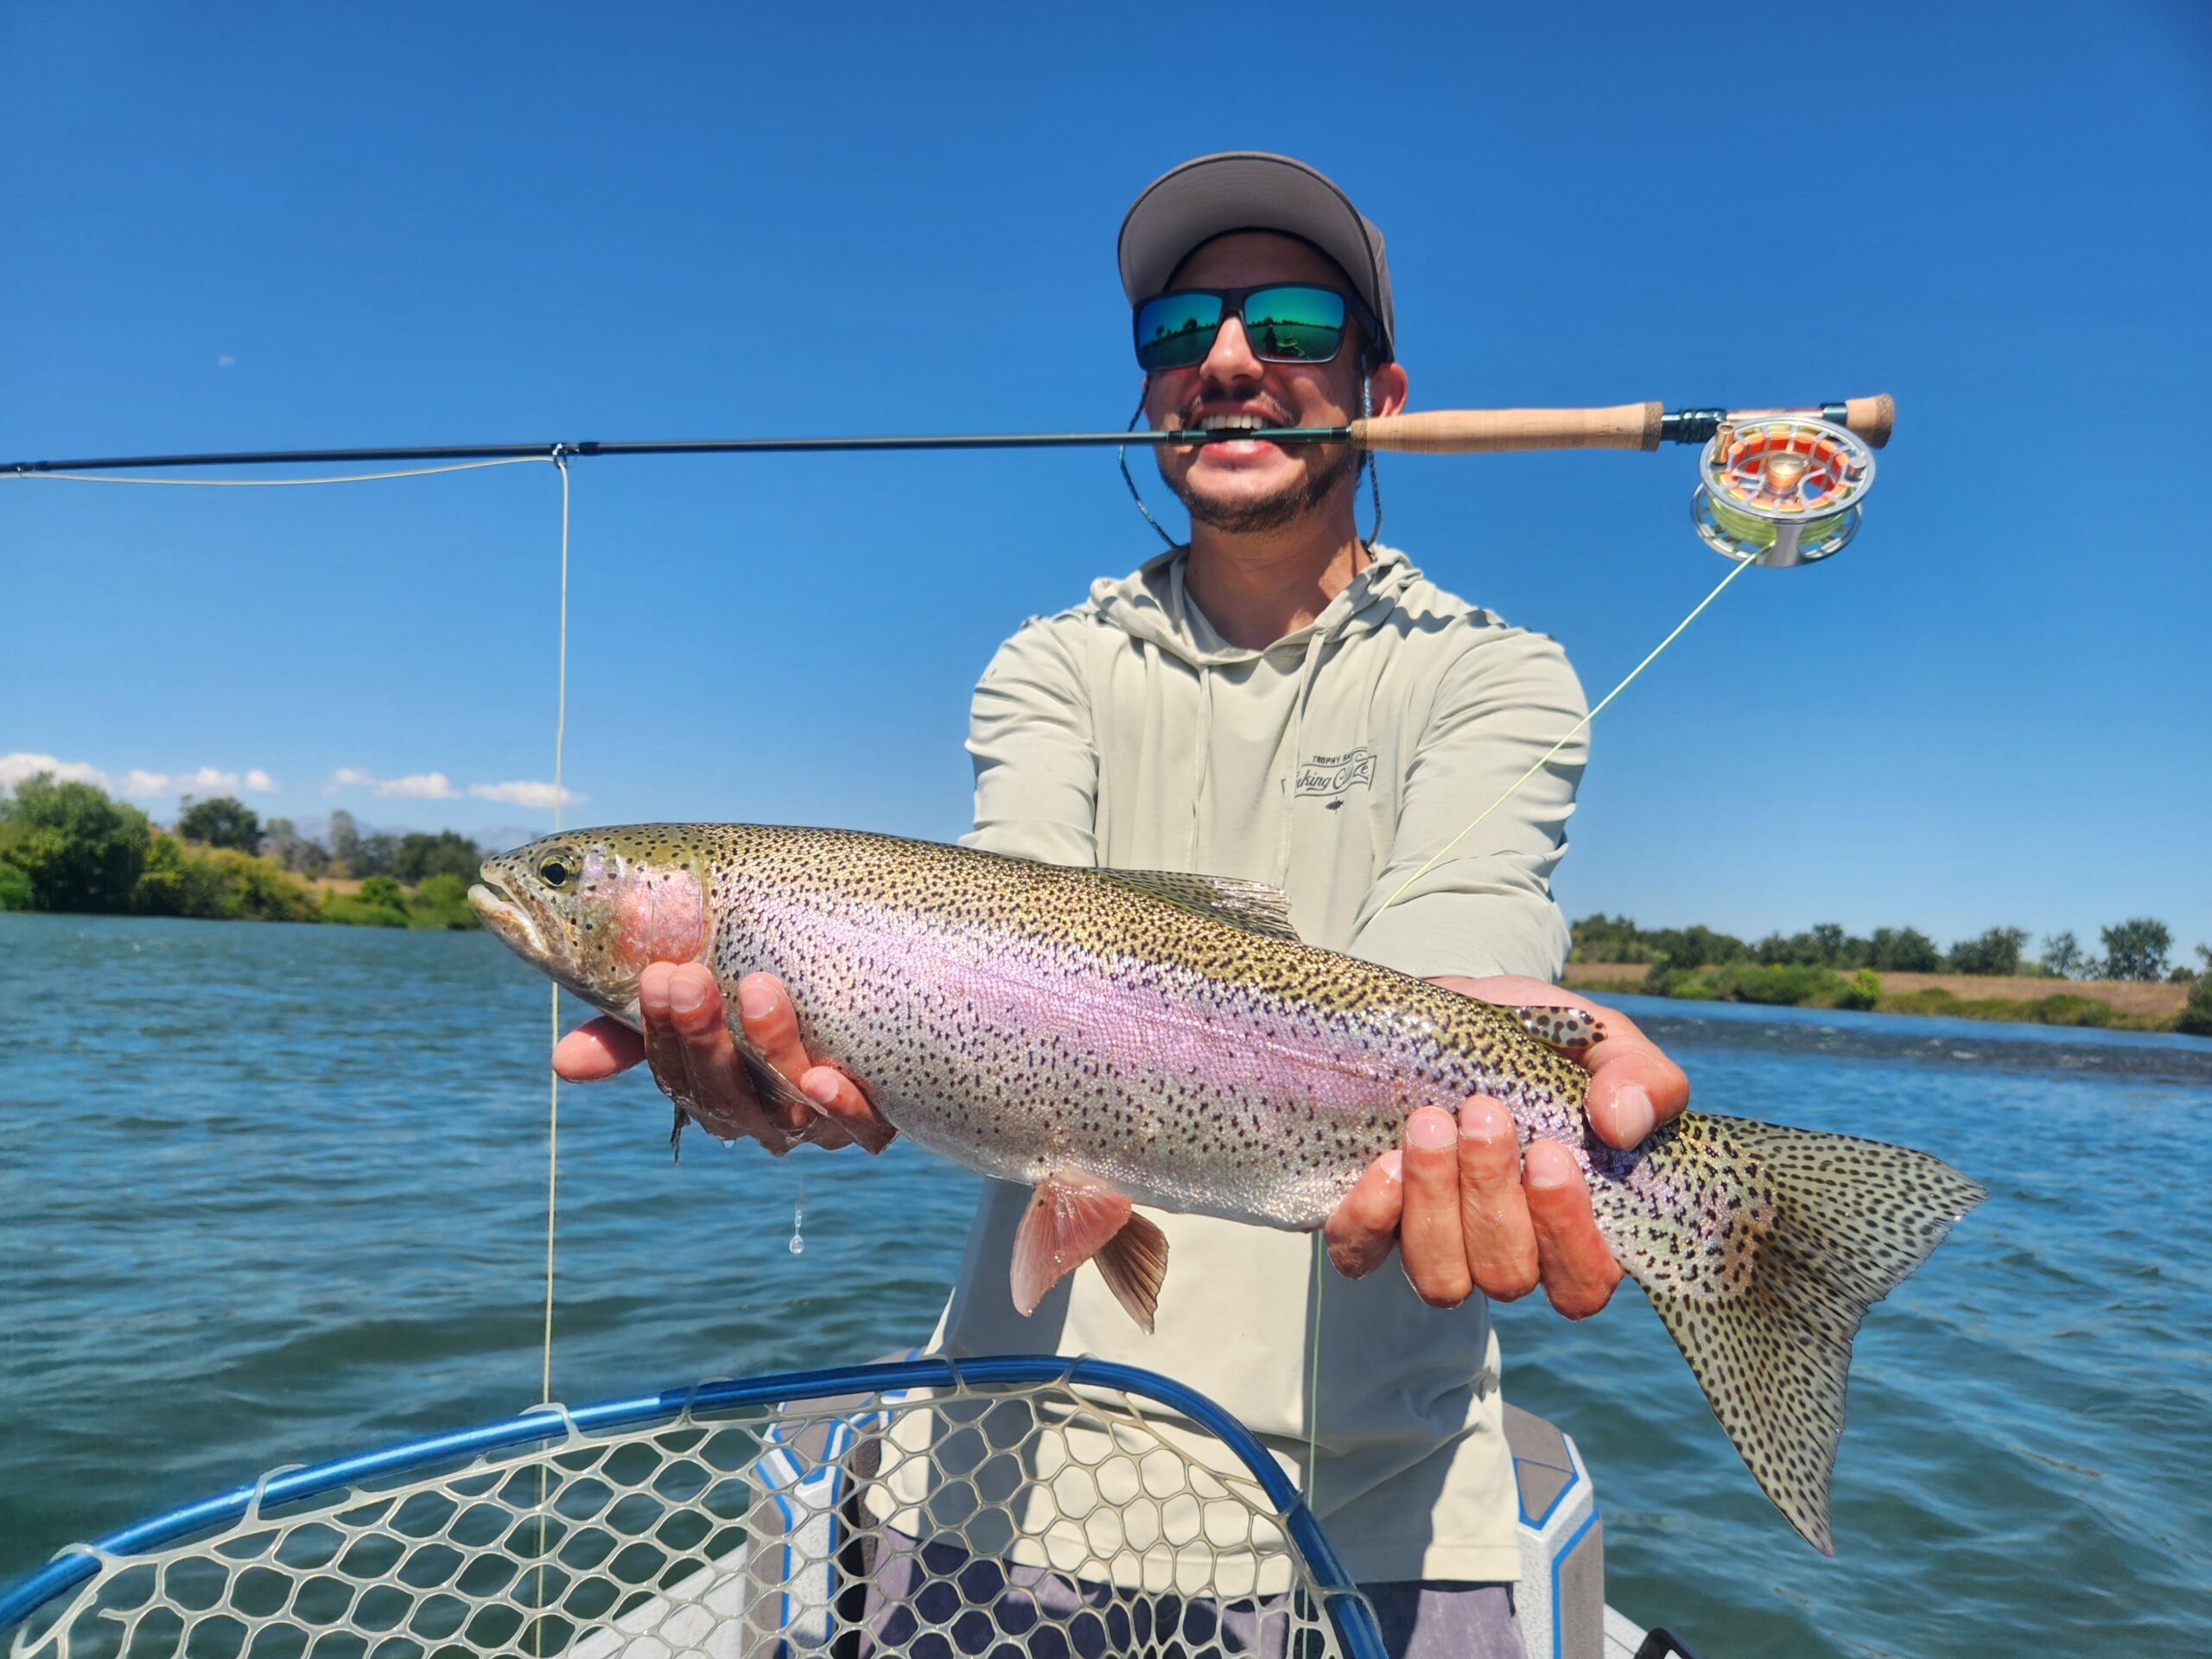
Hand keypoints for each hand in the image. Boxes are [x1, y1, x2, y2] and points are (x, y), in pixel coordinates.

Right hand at [551, 963, 894, 1154]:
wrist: (879, 1015)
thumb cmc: (771, 1010)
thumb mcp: (706, 1006)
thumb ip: (637, 1030)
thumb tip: (561, 1063)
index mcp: (712, 1092)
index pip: (673, 1076)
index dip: (659, 1033)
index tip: (656, 975)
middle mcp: (759, 1118)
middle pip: (721, 1095)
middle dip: (701, 1037)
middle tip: (690, 976)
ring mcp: (815, 1124)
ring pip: (784, 1107)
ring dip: (770, 1049)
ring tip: (761, 989)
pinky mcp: (872, 1120)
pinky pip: (857, 1126)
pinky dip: (841, 1107)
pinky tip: (826, 1075)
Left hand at [1323, 976, 1687, 1318]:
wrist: (1440, 1011)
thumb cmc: (1533, 1039)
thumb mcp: (1596, 1039)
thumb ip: (1639, 1077)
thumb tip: (1624, 1125)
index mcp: (1570, 1221)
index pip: (1583, 1283)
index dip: (1568, 1237)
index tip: (1550, 1157)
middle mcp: (1503, 1248)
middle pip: (1507, 1275)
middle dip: (1493, 1197)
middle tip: (1484, 1115)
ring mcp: (1434, 1242)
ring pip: (1441, 1278)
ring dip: (1436, 1203)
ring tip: (1430, 1125)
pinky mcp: (1368, 1224)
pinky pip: (1360, 1256)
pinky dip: (1370, 1220)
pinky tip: (1382, 1165)